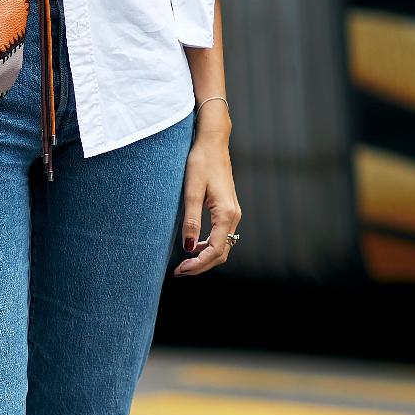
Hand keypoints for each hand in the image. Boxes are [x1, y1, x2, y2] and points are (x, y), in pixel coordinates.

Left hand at [172, 131, 240, 277]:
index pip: (215, 250)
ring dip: (206, 257)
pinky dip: (210, 245)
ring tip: (186, 262)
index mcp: (225, 214)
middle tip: (180, 271)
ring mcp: (233, 212)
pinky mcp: (229, 208)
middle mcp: (234, 216)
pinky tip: (195, 245)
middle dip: (202, 265)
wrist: (213, 142)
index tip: (181, 270)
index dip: (198, 264)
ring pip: (223, 245)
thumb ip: (191, 220)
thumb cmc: (201, 162)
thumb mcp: (191, 190)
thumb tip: (189, 248)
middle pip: (221, 252)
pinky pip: (222, 235)